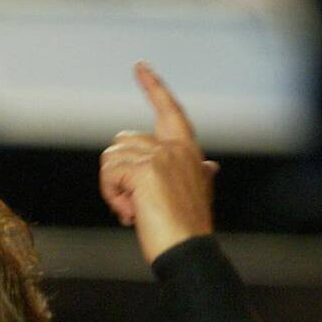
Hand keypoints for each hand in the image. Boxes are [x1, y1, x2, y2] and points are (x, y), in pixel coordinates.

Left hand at [99, 61, 216, 262]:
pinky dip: (111, 197)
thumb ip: (198, 175)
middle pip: (122, 142)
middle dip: (116, 175)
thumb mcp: (197, 195)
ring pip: (111, 159)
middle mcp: (175, 149)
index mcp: (188, 151)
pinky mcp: (144, 172)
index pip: (170, 111)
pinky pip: (110, 175)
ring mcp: (160, 158)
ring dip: (112, 190)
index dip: (154, 88)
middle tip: (130, 206)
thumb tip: (211, 166)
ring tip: (131, 212)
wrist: (188, 253)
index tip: (140, 67)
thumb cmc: (188, 231)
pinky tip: (129, 215)